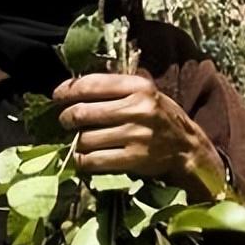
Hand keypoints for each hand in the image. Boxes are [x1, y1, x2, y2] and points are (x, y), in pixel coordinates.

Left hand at [52, 72, 226, 200]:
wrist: (188, 148)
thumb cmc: (159, 117)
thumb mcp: (144, 94)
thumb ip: (115, 88)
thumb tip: (72, 88)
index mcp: (139, 87)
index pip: (92, 84)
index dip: (68, 90)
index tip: (57, 96)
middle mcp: (138, 108)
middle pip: (83, 112)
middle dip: (67, 118)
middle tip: (65, 121)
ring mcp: (136, 135)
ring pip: (85, 138)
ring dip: (76, 141)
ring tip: (78, 141)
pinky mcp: (134, 159)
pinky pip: (93, 160)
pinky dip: (82, 160)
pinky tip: (84, 158)